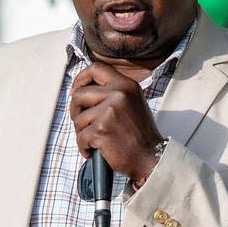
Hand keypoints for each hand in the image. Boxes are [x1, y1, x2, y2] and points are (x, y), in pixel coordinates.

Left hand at [69, 61, 164, 186]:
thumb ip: (113, 93)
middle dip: (75, 111)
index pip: (96, 69)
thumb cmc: (141, 136)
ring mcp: (110, 112)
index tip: (76, 90)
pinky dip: (84, 147)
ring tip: (96, 140)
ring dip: (82, 132)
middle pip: (79, 94)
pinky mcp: (101, 130)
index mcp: (127, 85)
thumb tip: (83, 89)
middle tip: (83, 123)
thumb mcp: (132, 104)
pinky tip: (95, 151)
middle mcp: (119, 94)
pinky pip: (80, 137)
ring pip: (77, 118)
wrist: (152, 158)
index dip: (81, 79)